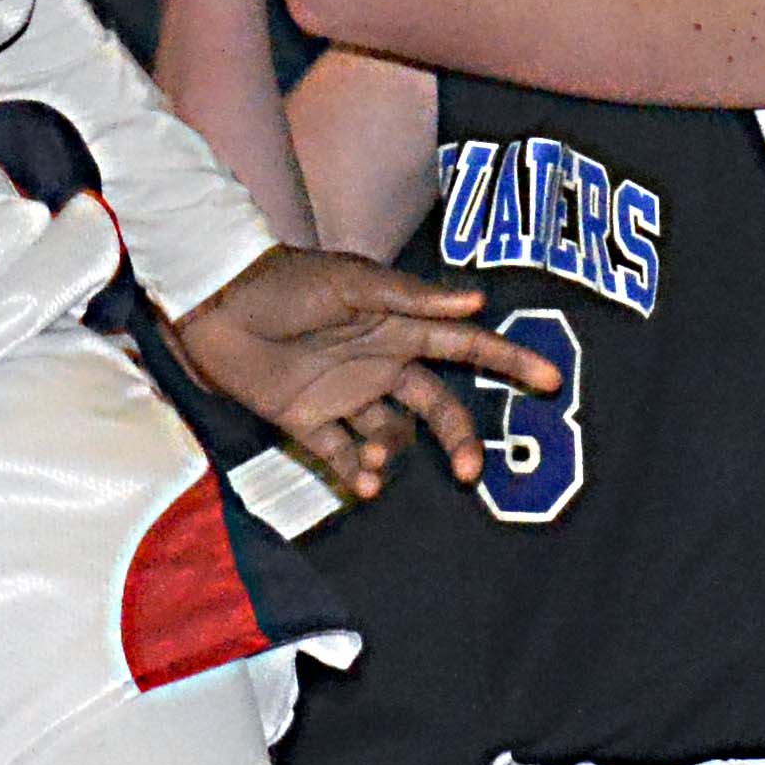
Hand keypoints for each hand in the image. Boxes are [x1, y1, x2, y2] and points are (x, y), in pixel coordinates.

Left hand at [160, 245, 556, 504]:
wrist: (213, 302)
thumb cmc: (285, 281)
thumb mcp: (352, 283)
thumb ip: (413, 298)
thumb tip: (479, 301)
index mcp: (397, 324)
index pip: (465, 345)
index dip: (507, 361)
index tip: (550, 380)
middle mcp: (379, 362)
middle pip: (438, 407)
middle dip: (460, 438)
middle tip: (471, 472)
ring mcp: (345, 394)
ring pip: (392, 436)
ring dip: (391, 453)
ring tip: (371, 457)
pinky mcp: (307, 420)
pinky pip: (343, 455)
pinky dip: (355, 473)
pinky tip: (360, 482)